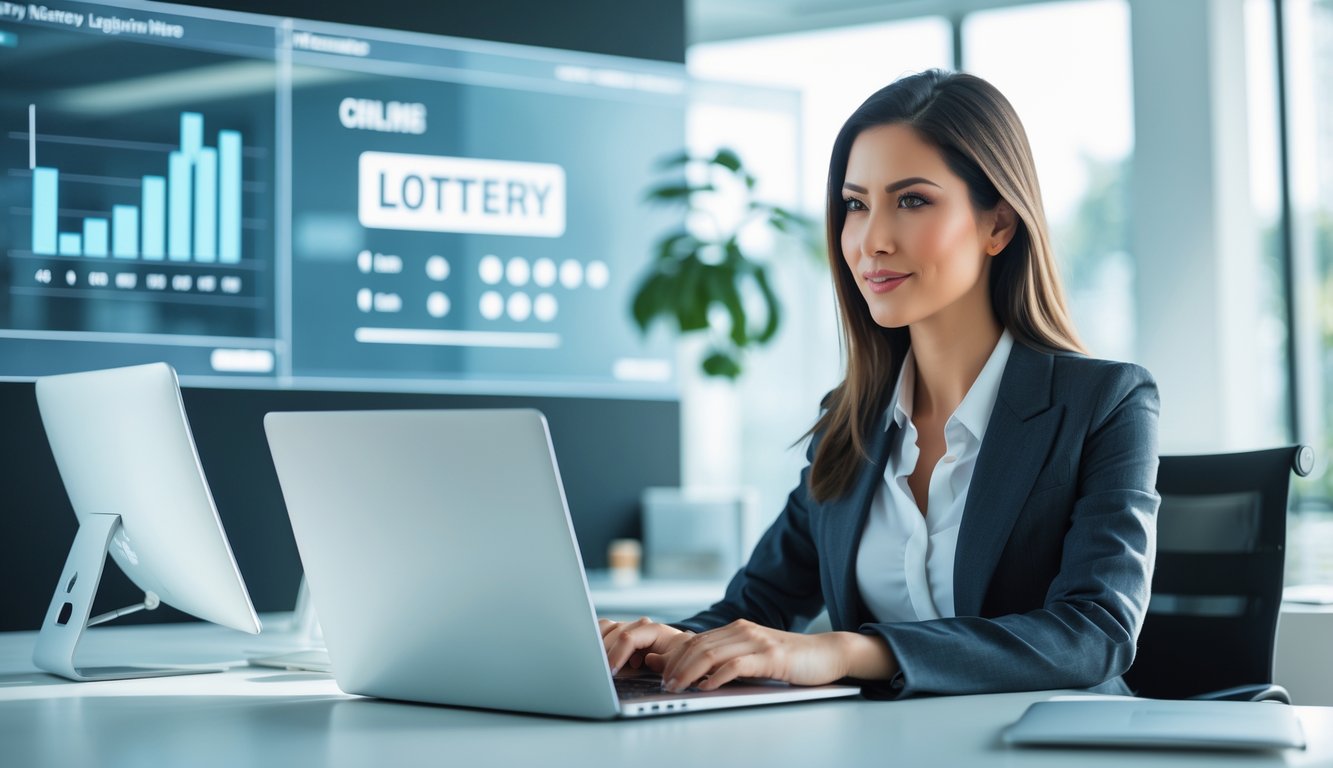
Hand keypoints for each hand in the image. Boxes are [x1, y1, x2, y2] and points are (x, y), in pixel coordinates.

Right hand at [599, 617, 691, 674]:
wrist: (679, 651)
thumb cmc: (678, 658)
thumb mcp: (676, 663)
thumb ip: (664, 662)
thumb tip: (649, 659)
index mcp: (654, 630)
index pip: (628, 638)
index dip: (617, 655)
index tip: (610, 671)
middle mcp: (640, 626)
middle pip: (614, 633)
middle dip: (604, 652)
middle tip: (598, 670)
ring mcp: (629, 627)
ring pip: (606, 628)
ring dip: (598, 644)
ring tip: (596, 662)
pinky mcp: (621, 632)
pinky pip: (603, 630)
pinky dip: (595, 638)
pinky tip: (594, 652)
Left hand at [655, 620, 853, 691]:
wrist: (827, 653)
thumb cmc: (790, 659)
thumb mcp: (754, 656)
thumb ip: (727, 660)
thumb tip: (695, 672)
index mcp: (736, 629)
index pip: (695, 641)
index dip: (674, 658)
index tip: (660, 674)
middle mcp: (743, 630)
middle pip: (698, 645)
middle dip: (675, 666)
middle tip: (664, 684)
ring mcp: (757, 641)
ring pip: (712, 653)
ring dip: (689, 672)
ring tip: (678, 687)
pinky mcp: (771, 656)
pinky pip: (737, 665)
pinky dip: (717, 677)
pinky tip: (707, 687)